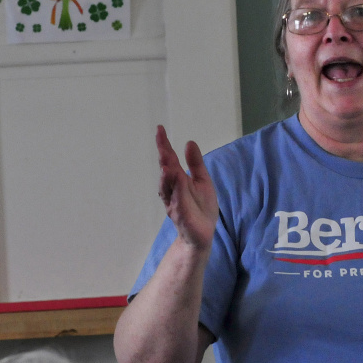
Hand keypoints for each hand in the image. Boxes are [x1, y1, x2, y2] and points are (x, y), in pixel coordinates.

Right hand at [156, 125, 218, 251]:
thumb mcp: (202, 181)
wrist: (203, 233)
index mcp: (178, 180)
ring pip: (168, 188)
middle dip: (163, 157)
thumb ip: (195, 164)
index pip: (170, 160)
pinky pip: (178, 204)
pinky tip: (177, 183)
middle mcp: (172, 190)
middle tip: (160, 140)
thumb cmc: (201, 207)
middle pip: (166, 171)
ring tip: (167, 164)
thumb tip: (189, 142)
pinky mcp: (181, 216)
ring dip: (167, 176)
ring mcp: (175, 203)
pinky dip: (177, 194)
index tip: (159, 129)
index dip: (164, 145)